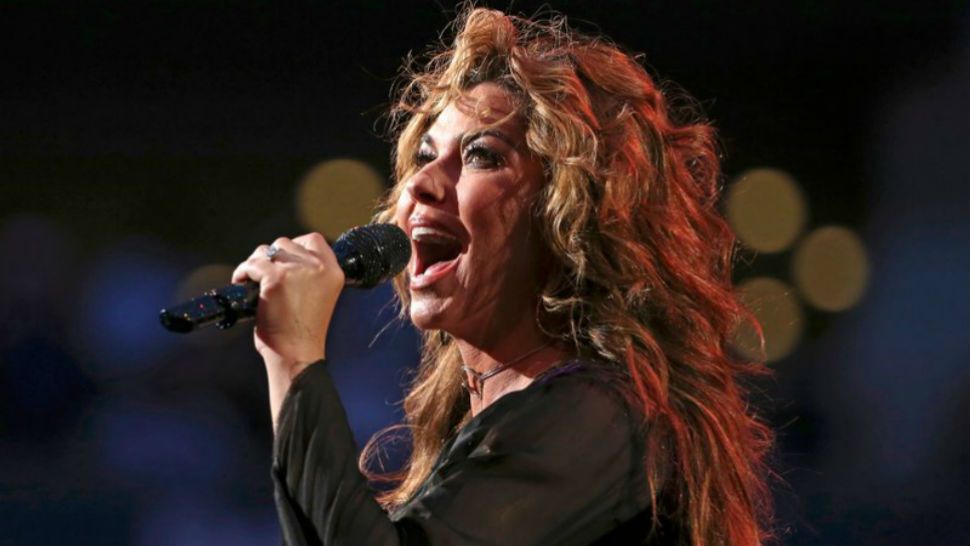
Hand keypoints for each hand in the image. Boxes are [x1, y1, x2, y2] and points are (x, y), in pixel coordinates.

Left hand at [232, 233, 344, 379]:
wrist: (297, 355)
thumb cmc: (305, 334)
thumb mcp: (320, 297)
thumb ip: (310, 275)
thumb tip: (282, 259)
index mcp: (334, 272)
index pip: (314, 241)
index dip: (295, 246)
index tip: (283, 259)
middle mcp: (318, 267)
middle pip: (286, 243)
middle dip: (272, 256)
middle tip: (263, 272)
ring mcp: (296, 271)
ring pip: (267, 250)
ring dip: (256, 262)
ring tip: (251, 278)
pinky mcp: (275, 279)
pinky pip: (252, 264)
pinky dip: (242, 272)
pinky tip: (241, 282)